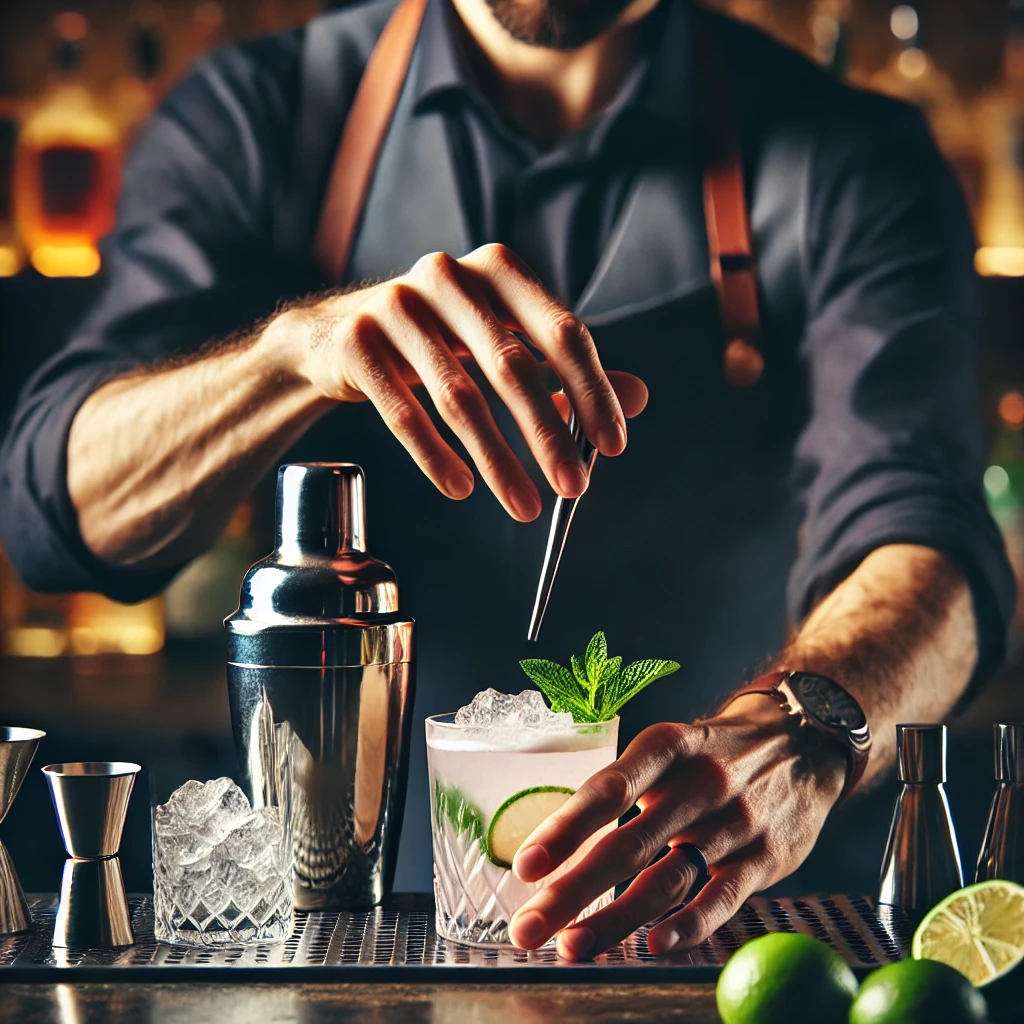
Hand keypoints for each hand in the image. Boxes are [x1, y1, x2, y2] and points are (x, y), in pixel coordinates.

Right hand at [275, 244, 647, 520]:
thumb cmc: (440, 340)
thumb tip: (639, 398)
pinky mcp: (357, 342)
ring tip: (524, 505)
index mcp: (498, 270)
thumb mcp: (503, 345)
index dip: (592, 390)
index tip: (612, 446)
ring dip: (496, 459)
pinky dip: (435, 456)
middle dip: (547, 435)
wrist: (338, 335)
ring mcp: (397, 305)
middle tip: (573, 488)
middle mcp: (448, 276)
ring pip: (458, 396)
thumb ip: (566, 371)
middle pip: (510, 366)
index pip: (560, 332)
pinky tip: (461, 488)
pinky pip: (402, 411)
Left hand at [506, 695, 846, 959]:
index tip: (526, 866)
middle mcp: (698, 782)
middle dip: (572, 890)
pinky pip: (723, 896)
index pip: (607, 790)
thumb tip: (563, 838)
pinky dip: (690, 925)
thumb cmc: (716, 752)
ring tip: (571, 947)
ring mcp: (735, 821)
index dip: (565, 829)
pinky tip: (654, 946)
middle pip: (627, 844)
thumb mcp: (672, 748)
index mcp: (666, 748)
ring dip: (614, 919)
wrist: (805, 739)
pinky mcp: (765, 856)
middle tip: (526, 927)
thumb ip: (627, 790)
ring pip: (667, 878)